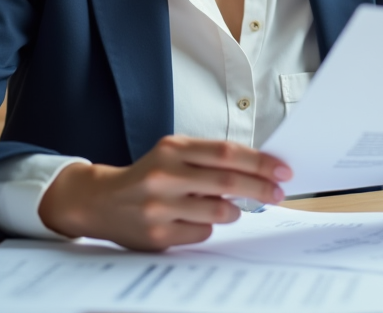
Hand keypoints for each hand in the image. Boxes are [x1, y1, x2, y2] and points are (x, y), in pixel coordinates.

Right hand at [37, 135, 290, 250]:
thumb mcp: (172, 154)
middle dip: (260, 187)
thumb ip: (208, 159)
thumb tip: (258, 169)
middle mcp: (164, 175)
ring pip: (218, 212)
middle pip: (227, 182)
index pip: (226, 152)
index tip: (281, 169)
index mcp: (172, 149)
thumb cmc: (147, 175)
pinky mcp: (157, 234)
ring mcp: (160, 206)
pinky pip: (202, 233)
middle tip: (278, 192)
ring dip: (234, 211)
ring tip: (233, 208)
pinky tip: (198, 220)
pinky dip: (209, 227)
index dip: (259, 161)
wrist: (101, 200)